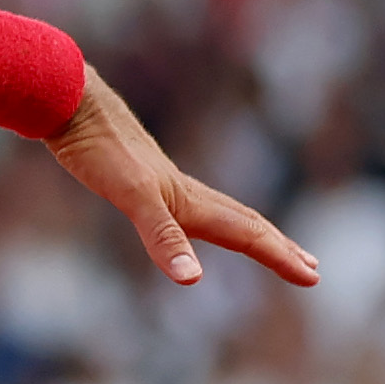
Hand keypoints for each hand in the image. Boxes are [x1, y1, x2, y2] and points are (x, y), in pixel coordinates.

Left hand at [50, 69, 317, 291]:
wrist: (70, 104)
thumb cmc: (99, 149)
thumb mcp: (132, 197)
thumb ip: (163, 236)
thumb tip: (192, 280)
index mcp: (190, 201)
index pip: (248, 233)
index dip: (280, 257)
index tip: (314, 278)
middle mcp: (184, 192)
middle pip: (245, 222)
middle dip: (278, 247)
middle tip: (311, 268)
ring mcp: (164, 183)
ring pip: (221, 211)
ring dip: (251, 232)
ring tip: (270, 245)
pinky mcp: (138, 177)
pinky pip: (183, 206)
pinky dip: (202, 220)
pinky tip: (193, 219)